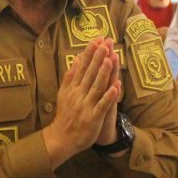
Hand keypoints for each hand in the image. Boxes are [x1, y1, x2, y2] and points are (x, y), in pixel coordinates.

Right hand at [42, 38, 119, 165]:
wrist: (62, 138)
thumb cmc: (65, 115)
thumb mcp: (64, 93)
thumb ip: (70, 76)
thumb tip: (76, 58)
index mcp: (73, 88)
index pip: (82, 67)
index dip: (90, 53)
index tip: (97, 39)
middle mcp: (78, 94)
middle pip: (90, 73)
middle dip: (98, 57)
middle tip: (106, 43)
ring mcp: (86, 106)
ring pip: (96, 87)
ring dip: (103, 73)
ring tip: (110, 59)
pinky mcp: (93, 118)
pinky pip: (102, 105)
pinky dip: (109, 96)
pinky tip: (116, 87)